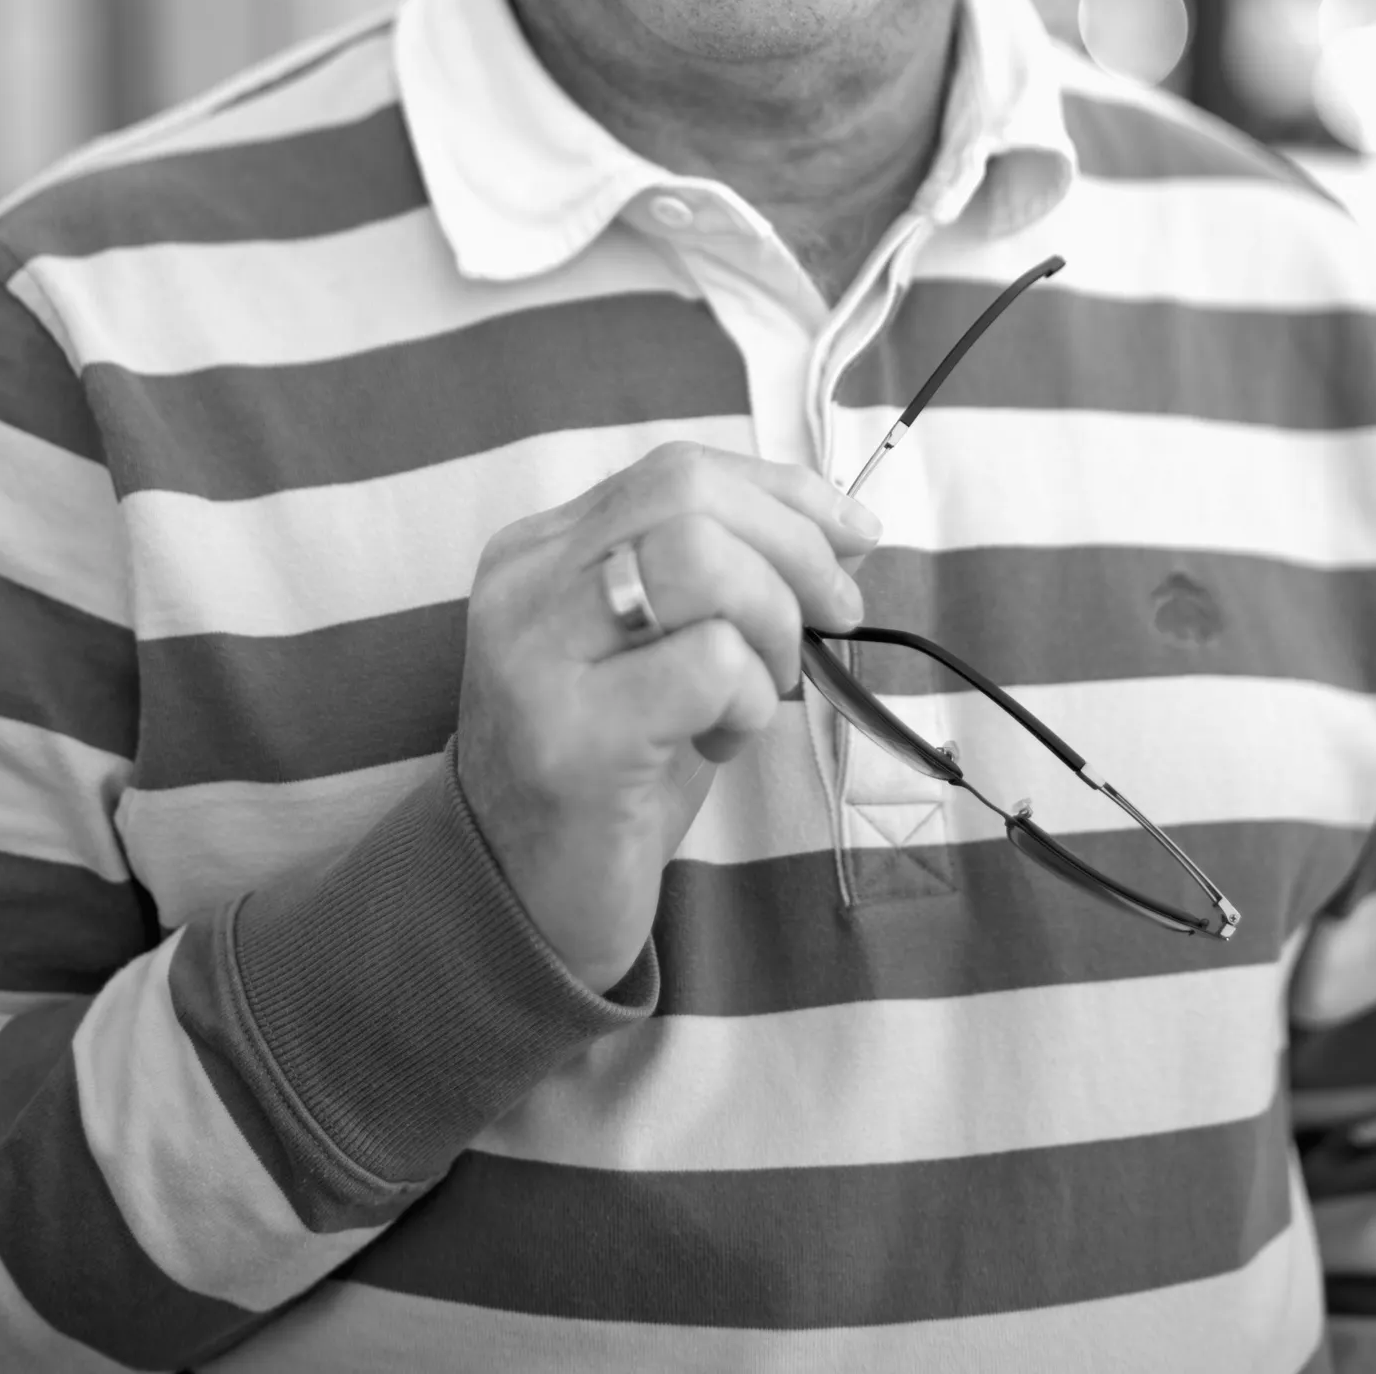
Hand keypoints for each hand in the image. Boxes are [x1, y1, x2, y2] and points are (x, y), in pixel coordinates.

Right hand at [455, 440, 878, 994]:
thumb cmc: (610, 772)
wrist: (518, 903)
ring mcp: (536, 656)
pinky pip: (708, 664)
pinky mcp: (571, 736)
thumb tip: (846, 527)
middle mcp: (525, 586)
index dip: (786, 493)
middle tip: (831, 619)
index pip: (678, 471)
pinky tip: (719, 741)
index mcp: (541, 549)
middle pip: (690, 497)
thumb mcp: (658, 651)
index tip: (856, 534)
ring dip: (771, 623)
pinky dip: (747, 698)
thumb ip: (725, 576)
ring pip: (700, 560)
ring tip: (758, 691)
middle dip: (794, 549)